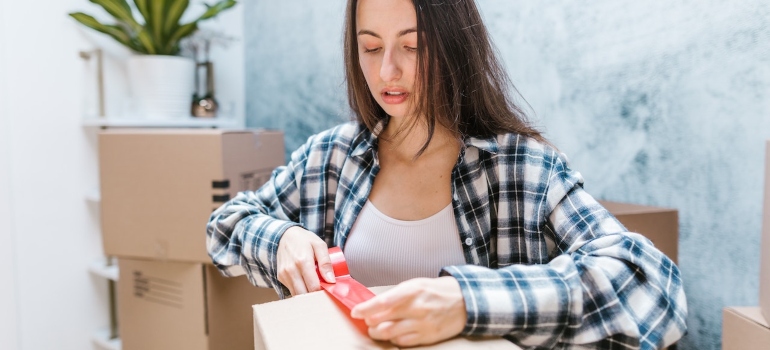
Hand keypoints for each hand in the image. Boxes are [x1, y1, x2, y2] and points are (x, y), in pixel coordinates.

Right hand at [276, 226, 334, 294]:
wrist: (285, 235)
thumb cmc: (304, 239)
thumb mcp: (319, 245)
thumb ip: (326, 262)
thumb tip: (331, 280)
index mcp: (303, 261)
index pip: (314, 287)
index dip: (323, 290)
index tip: (328, 287)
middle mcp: (291, 270)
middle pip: (305, 294)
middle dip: (315, 294)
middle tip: (323, 288)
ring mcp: (284, 274)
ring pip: (297, 294)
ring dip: (307, 293)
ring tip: (314, 285)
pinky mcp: (280, 277)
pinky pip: (291, 289)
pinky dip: (300, 289)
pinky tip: (305, 282)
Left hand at [350, 276, 466, 346]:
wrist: (463, 301)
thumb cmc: (436, 291)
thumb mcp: (414, 284)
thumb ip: (395, 295)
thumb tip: (373, 305)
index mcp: (412, 291)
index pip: (382, 302)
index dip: (365, 309)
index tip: (356, 312)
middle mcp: (416, 308)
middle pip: (382, 321)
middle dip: (369, 323)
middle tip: (367, 320)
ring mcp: (422, 324)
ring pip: (389, 334)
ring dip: (378, 333)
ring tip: (376, 329)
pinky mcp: (427, 336)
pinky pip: (402, 342)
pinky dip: (393, 339)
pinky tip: (393, 334)